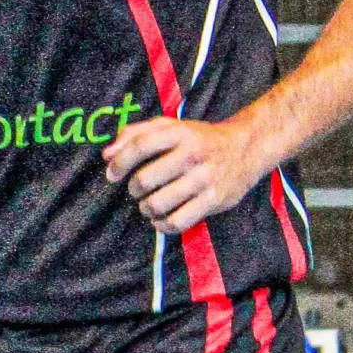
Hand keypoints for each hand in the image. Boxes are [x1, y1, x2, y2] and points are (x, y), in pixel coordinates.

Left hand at [105, 114, 263, 233]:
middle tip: (137, 190)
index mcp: (179, 133)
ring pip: (158, 204)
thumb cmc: (199, 139)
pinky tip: (160, 219)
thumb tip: (106, 155)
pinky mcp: (214, 200)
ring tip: (148, 204)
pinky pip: (177, 222)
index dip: (119, 163)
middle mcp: (193, 154)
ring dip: (145, 208)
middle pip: (145, 180)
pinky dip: (162, 225)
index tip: (112, 175)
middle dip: (133, 189)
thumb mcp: (170, 127)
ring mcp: (205, 179)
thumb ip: (135, 134)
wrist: (245, 148)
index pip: (139, 146)